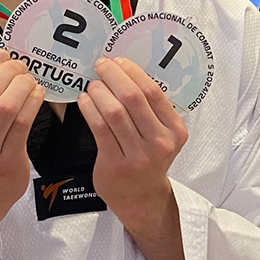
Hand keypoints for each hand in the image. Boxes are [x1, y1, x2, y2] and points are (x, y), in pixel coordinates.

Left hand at [77, 57, 187, 228]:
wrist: (141, 197)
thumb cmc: (148, 161)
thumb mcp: (162, 137)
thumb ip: (152, 112)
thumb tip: (126, 74)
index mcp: (175, 131)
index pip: (153, 92)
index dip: (132, 72)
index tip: (118, 61)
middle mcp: (160, 143)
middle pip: (133, 98)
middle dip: (113, 76)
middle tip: (100, 66)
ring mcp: (138, 155)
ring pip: (114, 112)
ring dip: (99, 92)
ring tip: (92, 85)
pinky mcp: (116, 164)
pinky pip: (100, 128)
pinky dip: (89, 109)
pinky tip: (85, 101)